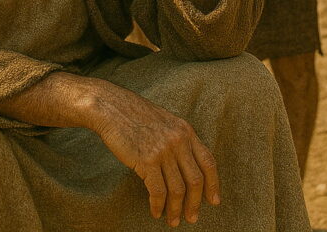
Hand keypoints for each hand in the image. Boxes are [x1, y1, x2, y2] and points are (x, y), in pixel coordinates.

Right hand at [94, 85, 219, 226]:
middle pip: (196, 179)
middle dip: (195, 203)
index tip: (214, 201)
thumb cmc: (136, 116)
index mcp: (186, 130)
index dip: (213, 184)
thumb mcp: (166, 122)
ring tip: (173, 220)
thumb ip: (178, 139)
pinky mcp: (147, 160)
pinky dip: (159, 205)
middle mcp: (179, 140)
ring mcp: (164, 150)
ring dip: (176, 209)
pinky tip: (156, 212)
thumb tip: (185, 166)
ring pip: (178, 189)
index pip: (208, 161)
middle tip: (192, 218)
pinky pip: (158, 191)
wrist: (113, 107)